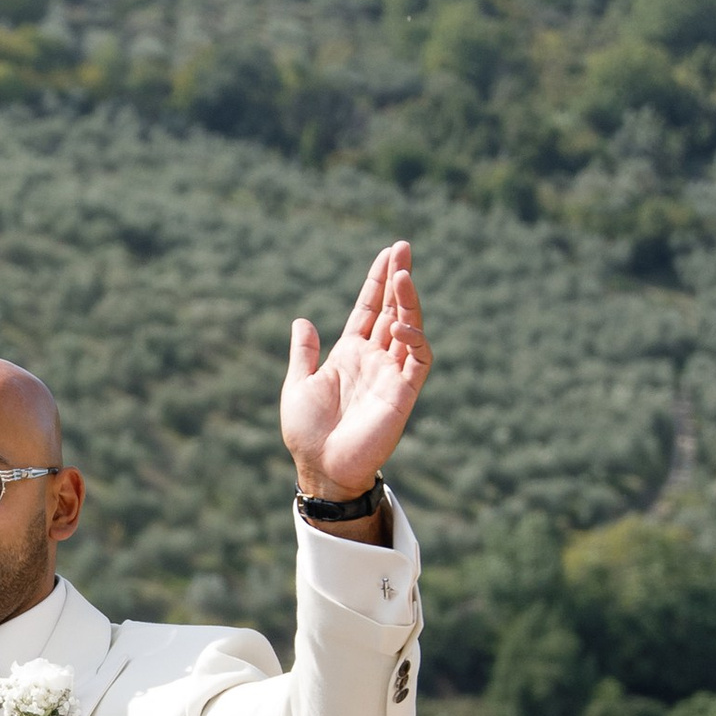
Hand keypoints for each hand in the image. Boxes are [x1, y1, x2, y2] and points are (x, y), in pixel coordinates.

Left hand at [280, 241, 430, 501]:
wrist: (320, 467)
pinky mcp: (403, 393)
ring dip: (407, 301)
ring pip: (408, 327)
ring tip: (402, 274)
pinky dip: (414, 339)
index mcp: (350, 353)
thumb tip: (302, 320)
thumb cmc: (307, 432)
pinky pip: (417, 359)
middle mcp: (374, 359)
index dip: (377, 281)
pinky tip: (402, 324)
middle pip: (393, 310)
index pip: (369, 309)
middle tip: (404, 247)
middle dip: (398, 278)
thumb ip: (304, 353)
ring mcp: (390, 374)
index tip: (388, 253)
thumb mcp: (298, 384)